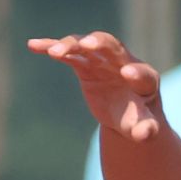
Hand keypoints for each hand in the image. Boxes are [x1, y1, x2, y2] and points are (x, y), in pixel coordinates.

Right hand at [27, 32, 166, 145]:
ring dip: (71, 46)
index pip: (142, 73)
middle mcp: (123, 63)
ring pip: (86, 46)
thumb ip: (146, 130)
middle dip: (101, 44)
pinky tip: (34, 45)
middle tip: (88, 44)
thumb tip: (145, 135)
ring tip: (55, 52)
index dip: (137, 74)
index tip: (128, 74)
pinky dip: (52, 47)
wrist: (126, 112)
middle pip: (113, 47)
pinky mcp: (85, 65)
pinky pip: (68, 54)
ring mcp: (103, 61)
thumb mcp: (143, 127)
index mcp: (145, 79)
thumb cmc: (137, 119)